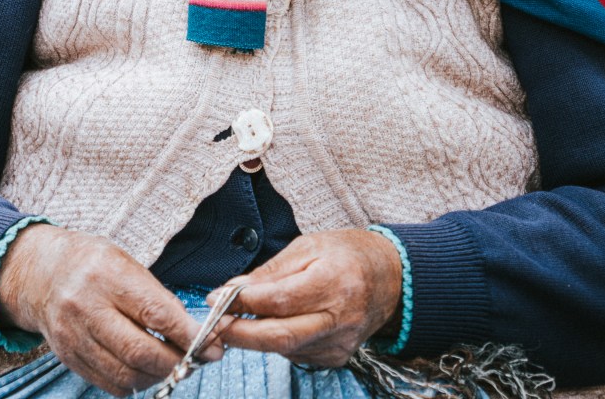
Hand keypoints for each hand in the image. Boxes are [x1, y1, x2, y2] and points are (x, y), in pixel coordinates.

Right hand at [0, 224, 221, 395]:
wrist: (41, 274)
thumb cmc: (93, 263)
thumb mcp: (126, 262)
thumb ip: (155, 295)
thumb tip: (190, 330)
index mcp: (107, 275)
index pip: (155, 313)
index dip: (188, 335)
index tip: (213, 345)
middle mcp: (87, 307)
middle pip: (139, 351)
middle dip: (176, 362)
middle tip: (197, 361)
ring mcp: (73, 336)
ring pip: (125, 374)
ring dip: (157, 376)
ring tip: (172, 365)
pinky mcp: (68, 357)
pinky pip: (108, 384)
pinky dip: (134, 383)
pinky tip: (145, 370)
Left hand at [210, 228, 401, 367]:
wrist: (389, 277)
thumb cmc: (347, 254)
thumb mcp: (308, 246)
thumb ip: (271, 271)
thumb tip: (234, 288)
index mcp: (335, 281)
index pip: (280, 300)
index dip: (244, 302)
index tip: (217, 297)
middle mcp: (341, 318)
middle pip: (280, 337)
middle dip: (241, 334)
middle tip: (215, 325)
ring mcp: (341, 343)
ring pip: (286, 349)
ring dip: (256, 338)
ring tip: (238, 320)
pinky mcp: (338, 357)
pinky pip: (297, 354)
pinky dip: (278, 342)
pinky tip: (274, 324)